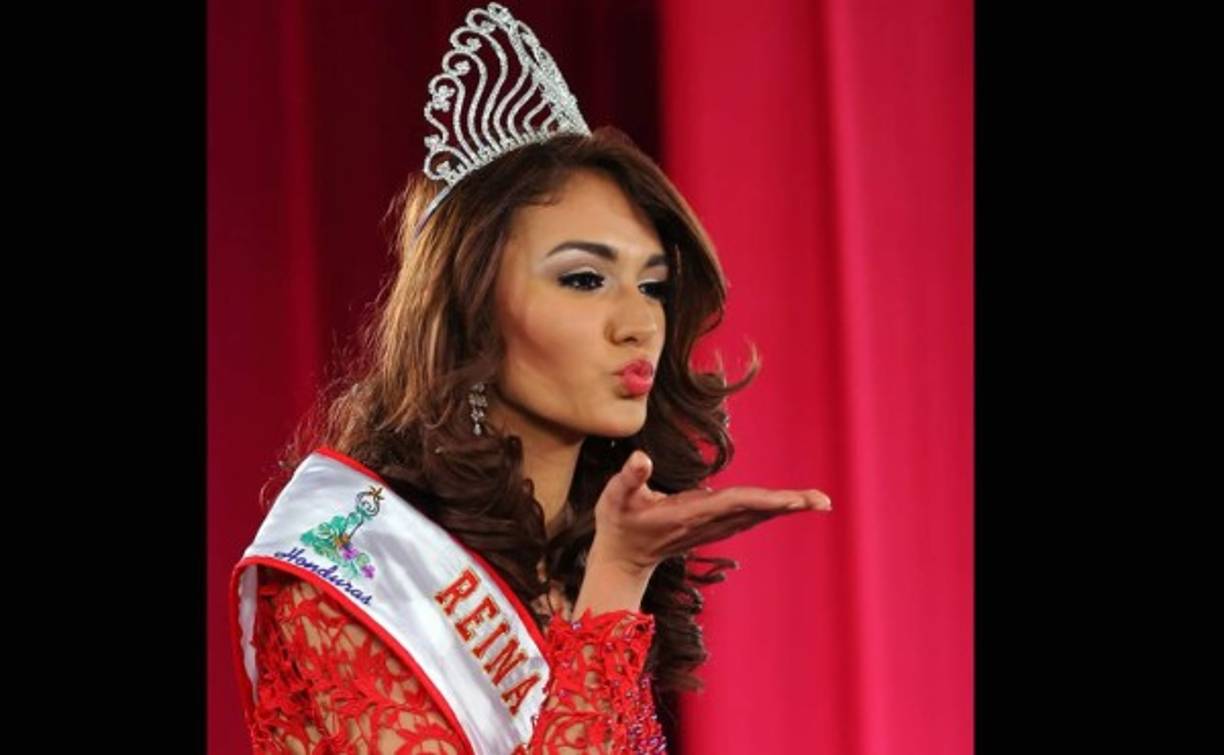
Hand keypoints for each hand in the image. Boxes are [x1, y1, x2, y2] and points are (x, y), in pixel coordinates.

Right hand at [589, 450, 831, 576]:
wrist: (622, 560)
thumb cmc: (618, 524)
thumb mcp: (615, 497)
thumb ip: (629, 478)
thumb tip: (641, 458)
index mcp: (691, 513)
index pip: (735, 504)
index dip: (765, 500)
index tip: (794, 500)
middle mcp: (708, 522)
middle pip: (756, 510)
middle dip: (789, 504)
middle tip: (824, 501)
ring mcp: (712, 526)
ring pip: (757, 514)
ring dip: (787, 507)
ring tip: (819, 501)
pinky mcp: (712, 526)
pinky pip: (749, 515)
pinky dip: (771, 508)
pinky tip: (789, 504)